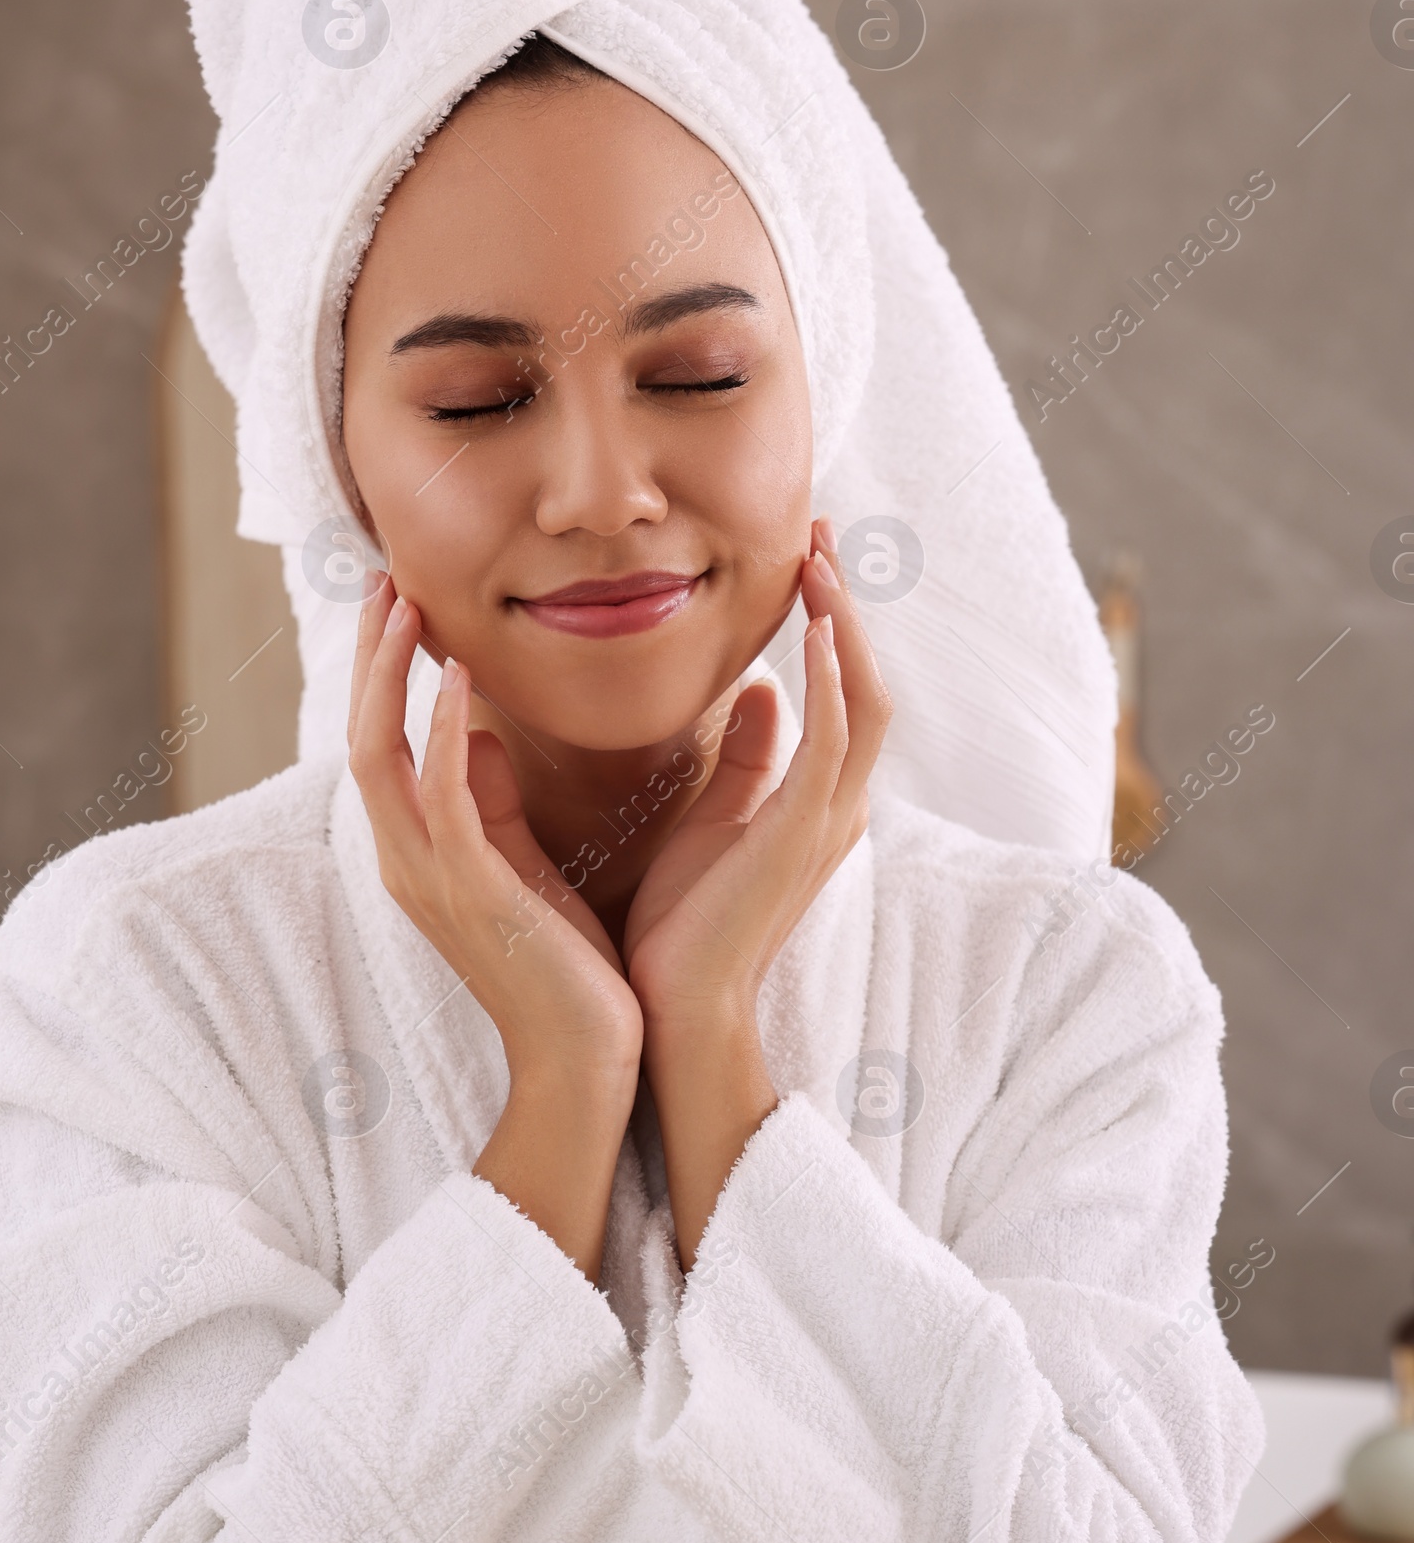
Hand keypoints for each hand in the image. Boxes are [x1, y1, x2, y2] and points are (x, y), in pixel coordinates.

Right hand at [349, 579, 642, 1275]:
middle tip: (382, 578)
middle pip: (359, 734)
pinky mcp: (471, 892)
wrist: (589, 1062)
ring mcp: (430, 877)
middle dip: (368, 656)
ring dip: (388, 674)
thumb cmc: (570, 970)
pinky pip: (440, 796)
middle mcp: (408, 860)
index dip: (382, 671)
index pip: (380, 742)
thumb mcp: (525, 870)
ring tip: (403, 604)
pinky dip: (441, 731)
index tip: (399, 601)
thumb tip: (481, 732)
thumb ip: (495, 804)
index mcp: (422, 854)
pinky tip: (455, 679)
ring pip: (378, 753)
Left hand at [623, 518, 891, 1262]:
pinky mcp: (805, 834)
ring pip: (867, 699)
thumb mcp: (712, 822)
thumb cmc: (680, 927)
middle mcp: (838, 807)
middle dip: (848, 605)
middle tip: (823, 530)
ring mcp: (831, 821)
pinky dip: (834, 673)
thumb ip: (741, 759)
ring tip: (821, 554)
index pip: (842, 693)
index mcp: (814, 804)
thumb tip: (755, 690)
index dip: (831, 624)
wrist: (673, 1011)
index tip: (806, 556)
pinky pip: (838, 736)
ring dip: (846, 623)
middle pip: (869, 682)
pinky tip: (815, 620)